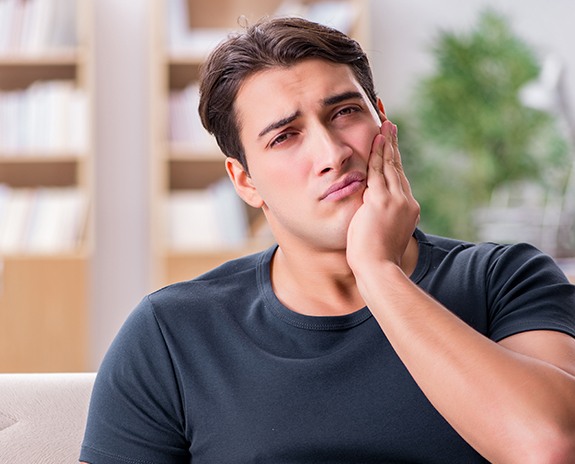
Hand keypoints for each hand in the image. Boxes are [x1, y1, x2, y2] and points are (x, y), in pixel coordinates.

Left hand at [346, 120, 419, 274]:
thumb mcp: (385, 236)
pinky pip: (379, 170)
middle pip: (398, 168)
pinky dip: (378, 153)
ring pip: (390, 165)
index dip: (395, 162)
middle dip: (393, 146)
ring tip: (385, 125)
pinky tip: (377, 139)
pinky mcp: (381, 200)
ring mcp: (395, 200)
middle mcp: (406, 201)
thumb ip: (383, 221)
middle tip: (390, 126)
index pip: (400, 180)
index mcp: (408, 211)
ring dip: (387, 143)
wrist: (378, 269)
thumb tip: (375, 217)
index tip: (392, 148)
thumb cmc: (377, 260)